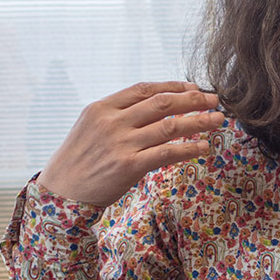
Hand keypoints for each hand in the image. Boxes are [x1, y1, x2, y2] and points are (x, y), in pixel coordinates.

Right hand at [38, 81, 223, 206]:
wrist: (60, 192)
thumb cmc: (79, 161)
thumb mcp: (91, 127)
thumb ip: (119, 115)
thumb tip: (156, 106)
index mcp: (102, 107)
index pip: (145, 89)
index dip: (173, 86)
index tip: (193, 88)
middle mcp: (112, 121)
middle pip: (162, 103)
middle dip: (193, 100)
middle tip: (214, 100)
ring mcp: (121, 143)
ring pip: (170, 126)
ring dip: (199, 122)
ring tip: (218, 120)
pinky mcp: (128, 166)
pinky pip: (166, 153)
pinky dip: (189, 148)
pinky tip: (204, 146)